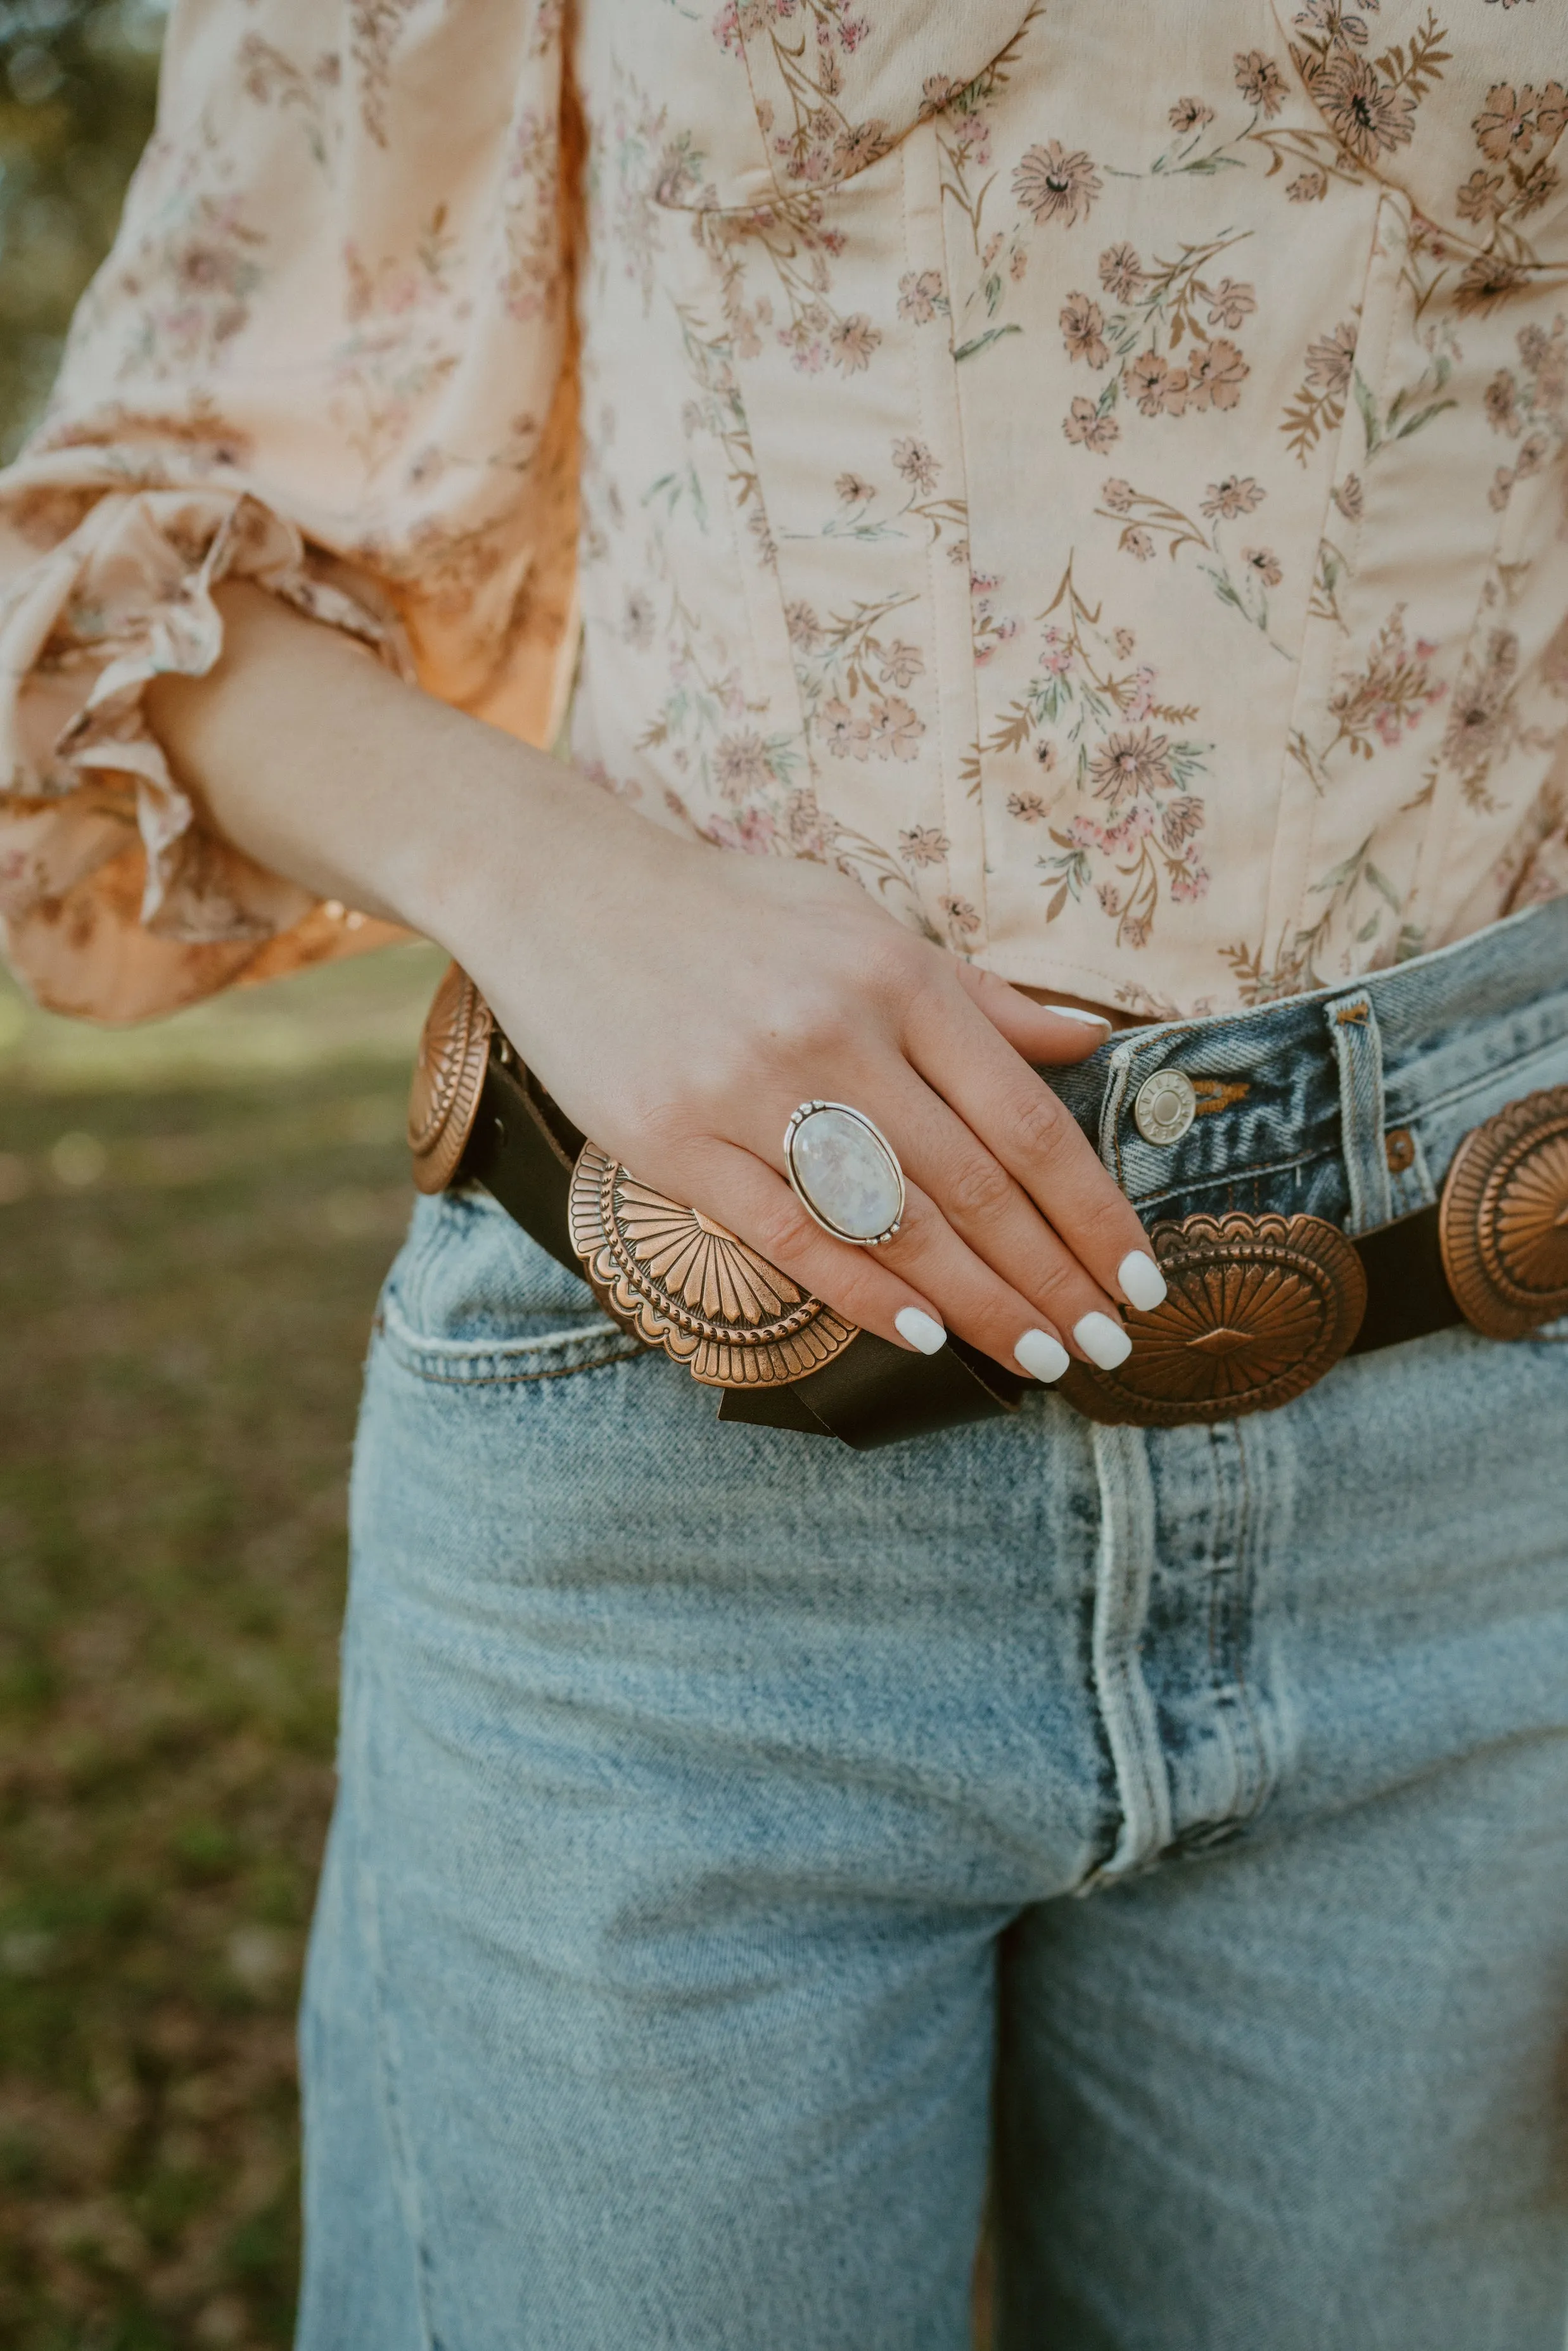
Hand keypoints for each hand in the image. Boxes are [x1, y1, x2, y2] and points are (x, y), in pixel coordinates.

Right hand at [146, 583, 1162, 1380]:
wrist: (564, 888)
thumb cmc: (732, 910)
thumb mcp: (864, 924)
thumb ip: (976, 995)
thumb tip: (1090, 1039)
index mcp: (899, 978)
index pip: (1025, 1119)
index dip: (1091, 1209)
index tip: (1137, 1276)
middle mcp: (837, 1034)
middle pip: (974, 1186)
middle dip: (1053, 1277)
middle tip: (1104, 1348)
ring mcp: (751, 1091)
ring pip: (894, 1222)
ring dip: (981, 1302)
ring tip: (1041, 1358)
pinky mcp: (674, 1141)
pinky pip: (787, 1236)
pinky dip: (864, 1292)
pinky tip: (927, 1337)